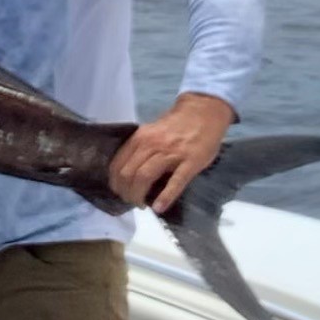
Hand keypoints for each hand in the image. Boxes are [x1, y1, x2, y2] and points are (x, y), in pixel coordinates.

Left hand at [108, 93, 234, 214]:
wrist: (203, 111)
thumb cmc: (177, 125)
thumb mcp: (152, 132)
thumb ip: (141, 149)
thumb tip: (129, 173)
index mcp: (140, 138)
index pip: (118, 165)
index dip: (116, 183)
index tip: (120, 192)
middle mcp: (151, 144)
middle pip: (129, 173)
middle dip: (127, 193)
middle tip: (132, 202)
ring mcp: (171, 153)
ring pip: (145, 177)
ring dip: (139, 196)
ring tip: (142, 205)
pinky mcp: (190, 162)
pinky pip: (175, 182)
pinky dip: (165, 197)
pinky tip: (159, 208)